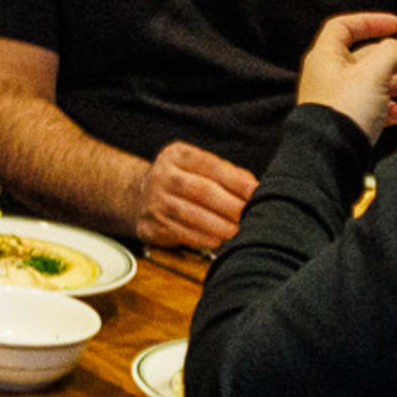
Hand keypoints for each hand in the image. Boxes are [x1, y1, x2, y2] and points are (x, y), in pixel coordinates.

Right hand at [131, 138, 260, 253]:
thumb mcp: (200, 168)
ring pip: (189, 213)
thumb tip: (255, 189)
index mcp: (178, 155)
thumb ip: (228, 175)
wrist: (140, 197)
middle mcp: (162, 174)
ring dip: (218, 225)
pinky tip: (217, 241)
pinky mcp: (149, 224)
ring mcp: (152, 200)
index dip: (236, 181)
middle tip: (250, 216)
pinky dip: (202, 238)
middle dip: (230, 205)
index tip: (256, 193)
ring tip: (237, 231)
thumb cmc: (184, 182)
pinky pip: (179, 233)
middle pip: (201, 190)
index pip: (211, 166)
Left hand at [296, 9, 396, 138]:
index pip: (345, 28)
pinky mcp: (349, 121)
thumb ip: (393, 53)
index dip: (371, 22)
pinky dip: (391, 108)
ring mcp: (340, 99)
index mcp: (327, 57)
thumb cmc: (344, 109)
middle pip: (372, 56)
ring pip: (378, 82)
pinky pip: (373, 109)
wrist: (331, 155)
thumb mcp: (373, 73)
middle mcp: (331, 75)